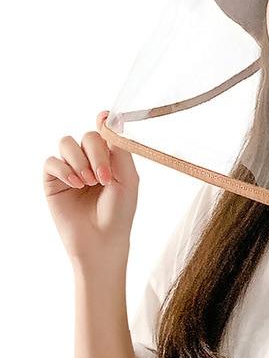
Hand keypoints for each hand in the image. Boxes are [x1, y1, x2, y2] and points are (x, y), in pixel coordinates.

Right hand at [43, 110, 139, 268]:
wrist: (102, 240)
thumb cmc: (120, 212)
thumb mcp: (128, 177)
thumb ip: (119, 148)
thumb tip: (110, 117)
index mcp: (110, 158)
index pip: (104, 131)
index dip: (104, 121)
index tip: (104, 118)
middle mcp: (89, 160)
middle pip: (87, 136)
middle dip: (96, 153)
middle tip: (104, 177)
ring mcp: (70, 169)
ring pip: (67, 143)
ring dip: (79, 161)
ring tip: (89, 182)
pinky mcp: (53, 181)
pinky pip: (51, 162)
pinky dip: (64, 169)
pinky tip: (76, 184)